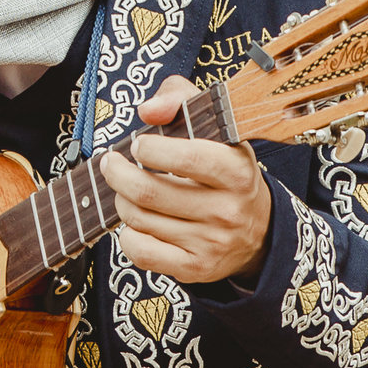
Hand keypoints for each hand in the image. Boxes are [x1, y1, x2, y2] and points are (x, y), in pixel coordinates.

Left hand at [101, 75, 272, 285]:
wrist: (256, 228)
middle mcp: (227, 210)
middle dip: (118, 174)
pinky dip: (126, 235)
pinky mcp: (194, 267)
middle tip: (111, 163)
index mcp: (236, 170)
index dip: (151, 149)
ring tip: (124, 189)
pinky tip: (134, 222)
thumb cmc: (226, 169)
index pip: (187, 158)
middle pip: (150, 192)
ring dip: (121, 200)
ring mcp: (211, 243)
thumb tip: (147, 110)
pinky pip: (142, 252)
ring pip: (140, 219)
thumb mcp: (216, 126)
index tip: (139, 144)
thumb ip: (180, 99)